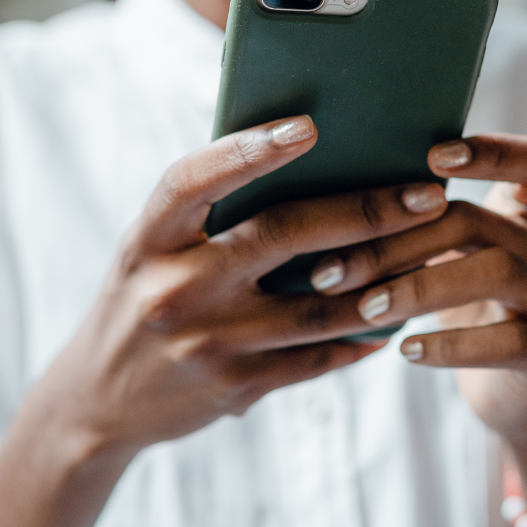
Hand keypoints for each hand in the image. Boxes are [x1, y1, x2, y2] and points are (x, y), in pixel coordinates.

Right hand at [30, 115, 450, 460]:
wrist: (95, 401)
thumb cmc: (137, 300)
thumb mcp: (150, 250)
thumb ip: (208, 215)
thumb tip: (302, 166)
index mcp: (148, 240)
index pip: (193, 182)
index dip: (247, 150)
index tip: (309, 126)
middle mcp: (173, 289)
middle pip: (281, 237)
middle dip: (364, 211)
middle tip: (426, 194)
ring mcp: (205, 344)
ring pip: (316, 306)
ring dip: (383, 279)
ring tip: (431, 251)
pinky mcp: (233, 388)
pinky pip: (314, 359)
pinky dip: (360, 337)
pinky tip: (394, 318)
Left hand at [308, 132, 526, 438]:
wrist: (505, 387)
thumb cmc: (455, 305)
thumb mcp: (439, 256)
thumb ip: (409, 222)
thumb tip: (321, 198)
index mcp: (516, 213)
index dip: (493, 152)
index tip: (433, 156)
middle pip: (474, 221)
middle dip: (396, 241)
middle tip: (332, 270)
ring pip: (496, 272)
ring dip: (419, 287)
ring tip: (366, 309)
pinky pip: (508, 342)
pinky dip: (451, 345)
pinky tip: (405, 350)